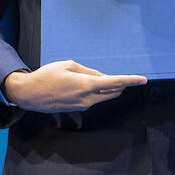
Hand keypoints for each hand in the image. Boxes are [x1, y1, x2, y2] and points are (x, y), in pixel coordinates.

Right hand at [2, 61, 146, 112]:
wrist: (30, 94)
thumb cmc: (47, 76)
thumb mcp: (69, 66)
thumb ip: (89, 71)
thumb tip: (102, 77)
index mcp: (86, 85)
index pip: (114, 83)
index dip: (130, 80)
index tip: (143, 79)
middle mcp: (87, 98)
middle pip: (113, 91)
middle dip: (121, 84)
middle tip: (125, 76)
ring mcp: (83, 106)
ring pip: (104, 96)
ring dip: (109, 87)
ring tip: (98, 77)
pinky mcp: (78, 109)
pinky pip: (94, 99)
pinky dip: (97, 92)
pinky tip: (87, 84)